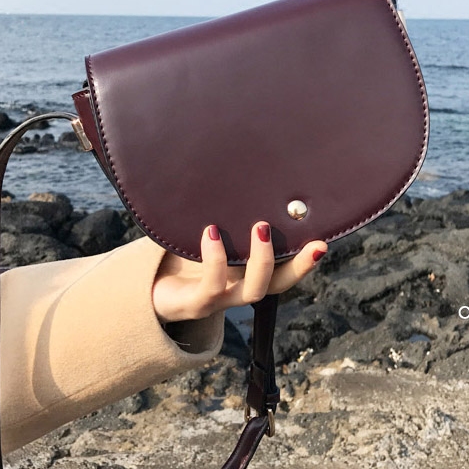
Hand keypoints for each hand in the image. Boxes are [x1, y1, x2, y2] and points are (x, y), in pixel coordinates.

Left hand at [152, 222, 327, 323]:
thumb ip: (223, 208)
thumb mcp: (207, 227)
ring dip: (260, 260)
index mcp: (244, 273)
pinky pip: (212, 285)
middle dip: (299, 266)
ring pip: (252, 291)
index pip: (283, 272)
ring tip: (260, 226)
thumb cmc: (178, 251)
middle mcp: (237, 288)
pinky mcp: (195, 303)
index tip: (323, 241)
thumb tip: (240, 165)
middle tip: (313, 242)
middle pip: (278, 286)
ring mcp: (219, 299)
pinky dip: (215, 258)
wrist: (145, 285)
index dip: (304, 260)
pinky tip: (211, 232)